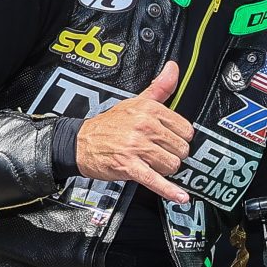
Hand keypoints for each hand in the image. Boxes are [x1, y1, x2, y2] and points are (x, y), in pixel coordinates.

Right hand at [76, 60, 191, 202]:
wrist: (80, 142)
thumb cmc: (110, 124)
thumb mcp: (135, 101)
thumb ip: (159, 88)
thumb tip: (174, 68)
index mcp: (150, 109)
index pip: (186, 130)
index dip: (179, 138)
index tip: (169, 140)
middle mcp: (145, 126)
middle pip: (181, 150)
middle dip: (172, 154)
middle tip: (156, 152)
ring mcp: (137, 147)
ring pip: (172, 165)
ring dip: (164, 169)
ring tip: (150, 163)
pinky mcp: (130, 166)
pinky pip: (156, 181)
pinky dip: (169, 191)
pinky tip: (180, 197)